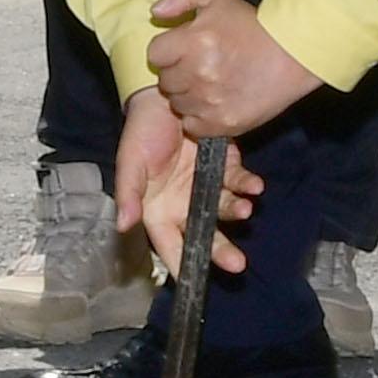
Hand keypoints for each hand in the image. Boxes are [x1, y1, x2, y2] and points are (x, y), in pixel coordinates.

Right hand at [112, 88, 263, 278]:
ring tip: (246, 210)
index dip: (183, 267)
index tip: (197, 285)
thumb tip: (122, 226)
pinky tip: (255, 186)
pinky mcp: (226, 165)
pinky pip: (240, 182)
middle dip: (221, 251)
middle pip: (205, 236)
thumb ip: (128, 194)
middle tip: (237, 264)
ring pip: (226, 209)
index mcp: (158, 210)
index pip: (170, 246)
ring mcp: (207, 185)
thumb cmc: (141, 130)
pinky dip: (248, 186)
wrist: (163, 93)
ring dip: (236, 212)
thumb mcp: (130, 161)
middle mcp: (184, 204)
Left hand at [146, 0, 323, 140]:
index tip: (184, 48)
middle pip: (165, 81)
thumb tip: (156, 11)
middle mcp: (198, 73)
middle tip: (200, 65)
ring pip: (177, 104)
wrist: (292, 55)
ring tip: (210, 83)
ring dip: (187, 95)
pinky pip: (193, 125)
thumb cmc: (253, 26)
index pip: (154, 54)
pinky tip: (215, 101)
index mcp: (193, 41)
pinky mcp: (224, 123)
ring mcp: (210, 101)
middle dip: (177, 72)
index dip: (168, 50)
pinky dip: (200, 116)